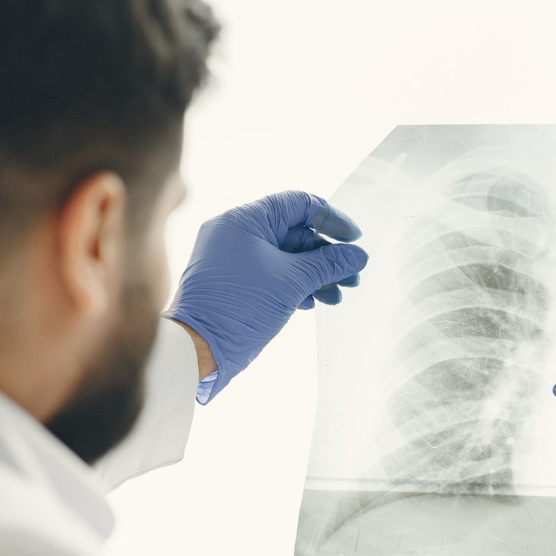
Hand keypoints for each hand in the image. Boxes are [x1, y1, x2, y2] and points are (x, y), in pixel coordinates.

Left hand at [164, 190, 367, 401]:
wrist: (198, 350)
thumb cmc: (239, 308)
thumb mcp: (292, 282)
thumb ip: (329, 264)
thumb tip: (358, 255)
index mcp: (244, 220)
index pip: (297, 204)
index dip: (331, 219)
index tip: (354, 240)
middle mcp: (235, 233)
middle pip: (294, 233)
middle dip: (327, 256)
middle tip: (353, 276)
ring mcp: (232, 258)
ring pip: (285, 257)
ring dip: (315, 274)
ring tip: (338, 295)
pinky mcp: (233, 282)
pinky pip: (271, 274)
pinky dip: (295, 285)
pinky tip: (315, 302)